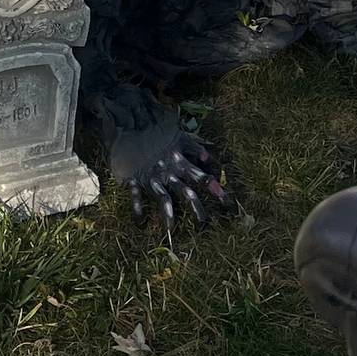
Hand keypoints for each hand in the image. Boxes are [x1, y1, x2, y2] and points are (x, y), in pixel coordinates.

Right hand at [109, 121, 228, 227]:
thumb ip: (195, 148)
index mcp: (180, 161)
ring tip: (172, 231)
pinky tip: (141, 224)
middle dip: (197, 210)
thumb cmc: (157, 132)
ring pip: (164, 199)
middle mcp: (169, 171)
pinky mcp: (135, 178)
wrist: (129, 124)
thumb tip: (208, 158)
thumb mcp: (179, 136)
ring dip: (168, 216)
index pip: (202, 177)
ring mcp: (152, 177)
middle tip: (204, 227)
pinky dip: (138, 211)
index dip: (215, 190)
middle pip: (186, 193)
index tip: (227, 203)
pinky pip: (137, 197)